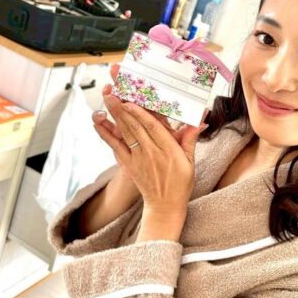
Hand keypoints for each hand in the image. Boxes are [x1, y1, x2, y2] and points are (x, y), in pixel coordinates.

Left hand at [92, 64, 208, 186]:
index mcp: (169, 150)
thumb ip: (190, 139)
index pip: (154, 127)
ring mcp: (139, 159)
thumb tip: (199, 120)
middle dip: (124, 107)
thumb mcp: (190, 161)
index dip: (141, 113)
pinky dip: (107, 134)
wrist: (165, 206)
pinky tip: (98, 123)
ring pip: (126, 133)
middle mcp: (152, 153)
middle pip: (136, 126)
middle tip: (114, 91)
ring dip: (115, 115)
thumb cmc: (180, 183)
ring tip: (107, 99)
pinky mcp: (129, 165)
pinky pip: (116, 147)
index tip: (132, 100)